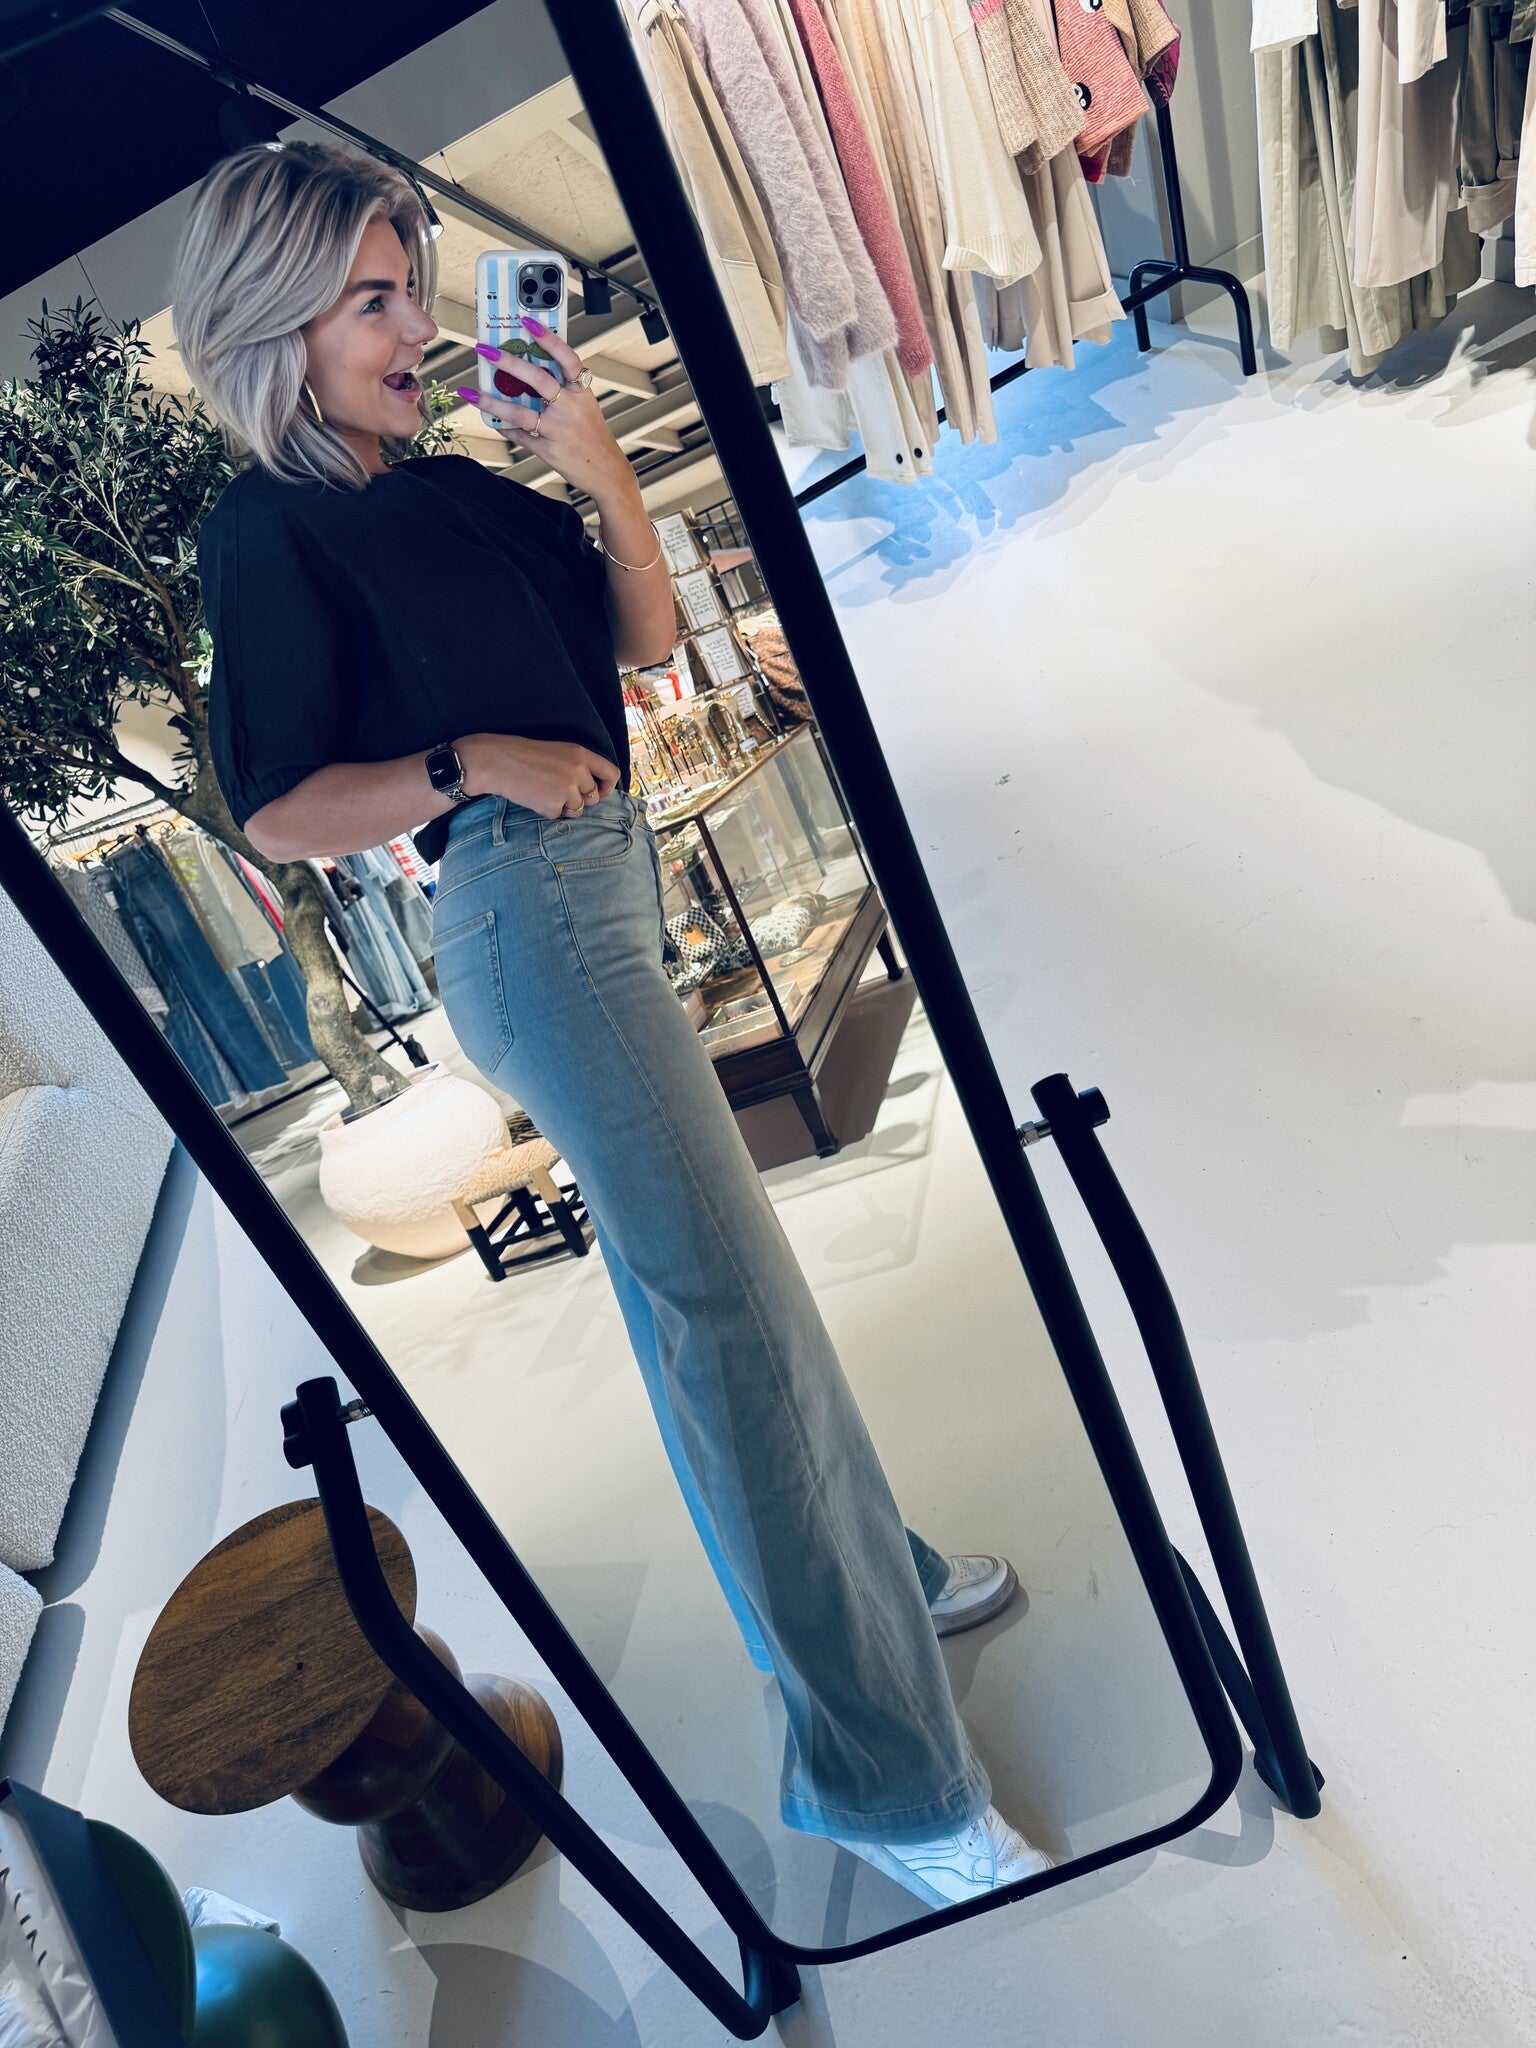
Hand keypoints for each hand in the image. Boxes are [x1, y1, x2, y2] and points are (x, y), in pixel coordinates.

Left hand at [456, 321, 631, 502]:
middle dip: (509, 362)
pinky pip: (519, 435)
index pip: (567, 359)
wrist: (607, 472)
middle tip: (486, 350)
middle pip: (538, 380)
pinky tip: (491, 419)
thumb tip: (529, 370)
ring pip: (520, 412)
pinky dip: (503, 426)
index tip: (529, 323)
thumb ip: (564, 389)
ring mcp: (558, 430)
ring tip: (471, 392)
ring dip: (492, 401)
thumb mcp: (586, 406)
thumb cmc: (593, 436)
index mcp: (582, 393)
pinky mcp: (548, 449)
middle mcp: (571, 409)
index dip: (549, 340)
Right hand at [458, 733, 621, 819]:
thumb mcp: (558, 751)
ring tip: (543, 791)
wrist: (498, 762)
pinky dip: (547, 810)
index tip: (598, 792)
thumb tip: (594, 791)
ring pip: (577, 810)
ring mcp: (567, 790)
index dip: (607, 787)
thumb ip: (579, 767)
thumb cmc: (525, 756)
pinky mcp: (553, 805)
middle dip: (580, 800)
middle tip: (558, 792)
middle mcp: (578, 772)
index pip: (611, 773)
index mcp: (581, 755)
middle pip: (593, 797)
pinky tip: (534, 796)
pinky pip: (558, 815)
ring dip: (563, 806)